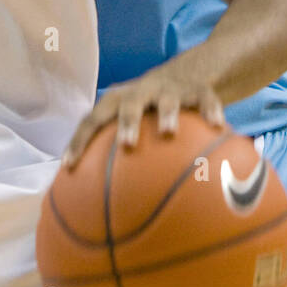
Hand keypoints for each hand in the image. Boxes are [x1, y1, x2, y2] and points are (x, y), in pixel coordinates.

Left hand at [63, 65, 223, 168]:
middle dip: (127, 122)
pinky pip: (205, 98)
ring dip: (165, 113)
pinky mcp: (197, 90)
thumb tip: (99, 212)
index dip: (79, 141)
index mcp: (118, 102)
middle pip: (129, 104)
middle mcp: (142, 92)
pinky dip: (210, 109)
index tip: (69, 167)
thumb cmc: (149, 114)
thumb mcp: (132, 128)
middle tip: (126, 145)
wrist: (185, 73)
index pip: (92, 120)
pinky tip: (217, 125)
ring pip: (167, 99)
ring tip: (168, 132)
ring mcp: (170, 90)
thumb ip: (116, 162)